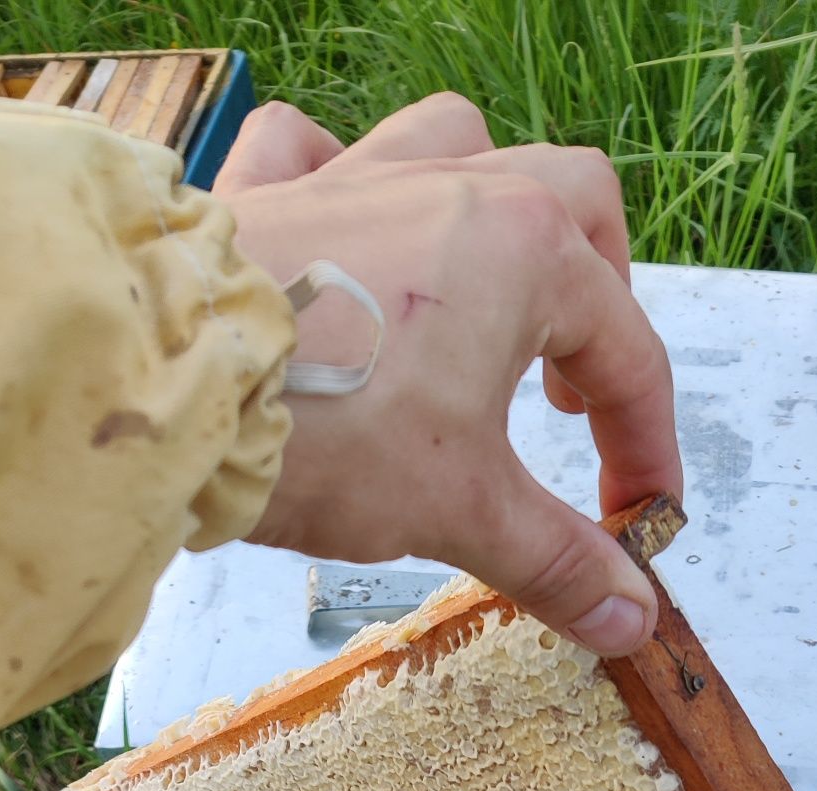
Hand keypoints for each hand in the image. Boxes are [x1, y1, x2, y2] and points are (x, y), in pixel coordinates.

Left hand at [214, 95, 682, 656]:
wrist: (172, 387)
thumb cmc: (333, 434)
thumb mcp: (463, 510)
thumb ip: (555, 559)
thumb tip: (631, 620)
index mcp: (526, 252)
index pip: (626, 353)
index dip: (644, 446)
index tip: (638, 518)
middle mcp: (453, 188)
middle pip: (574, 203)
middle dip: (600, 290)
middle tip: (574, 388)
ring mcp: (355, 174)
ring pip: (460, 143)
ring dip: (491, 204)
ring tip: (484, 290)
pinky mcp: (266, 189)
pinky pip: (315, 147)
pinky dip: (339, 175)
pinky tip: (343, 229)